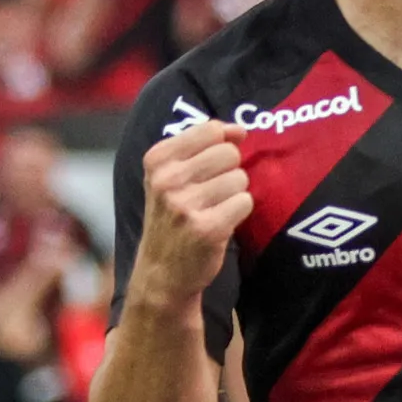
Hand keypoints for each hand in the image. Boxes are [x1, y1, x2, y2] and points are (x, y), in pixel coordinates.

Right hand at [134, 120, 250, 312]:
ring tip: (215, 209)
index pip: (210, 130)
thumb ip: (203, 147)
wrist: (162, 272)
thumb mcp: (170, 177)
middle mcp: (167, 179)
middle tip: (214, 193)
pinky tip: (222, 223)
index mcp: (157, 159)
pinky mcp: (207, 228)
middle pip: (229, 153)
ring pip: (240, 179)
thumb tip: (239, 130)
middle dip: (231, 172)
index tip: (217, 163)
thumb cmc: (172, 218)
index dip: (224, 144)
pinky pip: (245, 202)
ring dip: (235, 194)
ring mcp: (185, 205)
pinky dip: (240, 212)